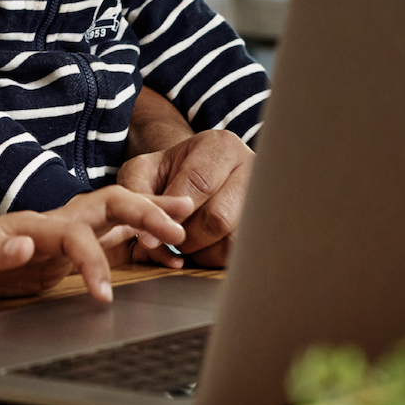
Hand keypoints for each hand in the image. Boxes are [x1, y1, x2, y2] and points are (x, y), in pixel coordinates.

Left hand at [0, 188, 192, 306]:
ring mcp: (59, 235)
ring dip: (151, 217)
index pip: (76, 235)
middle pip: (109, 205)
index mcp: (31, 225)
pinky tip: (161, 250)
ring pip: (115, 218)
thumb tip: (22, 243)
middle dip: (146, 212)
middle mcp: (52, 224)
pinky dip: (139, 240)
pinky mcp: (61, 252)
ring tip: (189, 219)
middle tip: (183, 225)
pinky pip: (109, 240)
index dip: (94, 263)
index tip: (104, 298)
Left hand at [117, 129, 253, 267]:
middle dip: (186, 236)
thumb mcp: (145, 170)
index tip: (151, 237)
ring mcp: (265, 200)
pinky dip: (214, 258)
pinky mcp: (267, 228)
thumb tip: (148, 236)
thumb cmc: (168, 173)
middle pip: (219, 217)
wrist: (196, 175)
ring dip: (201, 251)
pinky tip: (201, 248)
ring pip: (233, 241)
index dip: (174, 213)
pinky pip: (240, 255)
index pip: (199, 182)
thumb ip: (137, 191)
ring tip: (184, 242)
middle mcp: (251, 169)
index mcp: (220, 146)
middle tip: (168, 239)